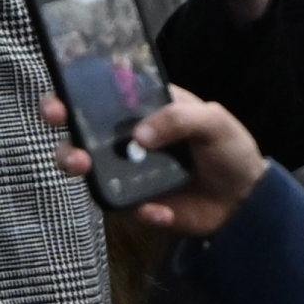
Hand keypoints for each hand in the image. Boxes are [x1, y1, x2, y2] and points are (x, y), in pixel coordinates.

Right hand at [43, 88, 266, 237]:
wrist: (245, 201)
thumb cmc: (228, 149)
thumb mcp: (213, 120)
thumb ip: (178, 118)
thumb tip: (138, 137)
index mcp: (139, 107)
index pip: (96, 94)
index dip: (69, 93)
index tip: (59, 101)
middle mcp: (121, 135)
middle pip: (76, 130)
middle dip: (62, 132)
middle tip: (67, 134)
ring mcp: (122, 169)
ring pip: (83, 166)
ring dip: (74, 164)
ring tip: (84, 168)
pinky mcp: (131, 200)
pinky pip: (120, 204)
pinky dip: (140, 209)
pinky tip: (161, 211)